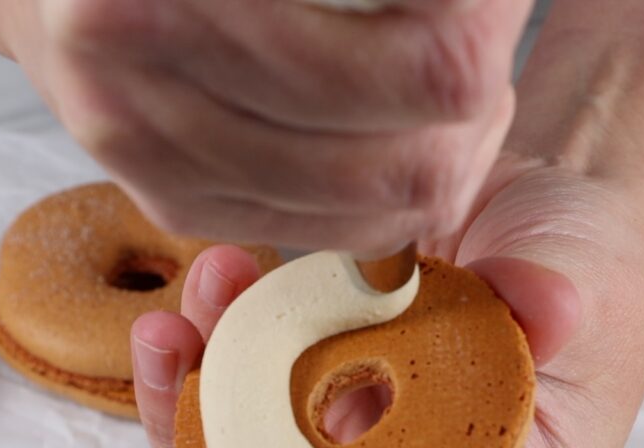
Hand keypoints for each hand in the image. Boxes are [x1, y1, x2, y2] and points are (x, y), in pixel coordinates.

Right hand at [0, 0, 531, 250]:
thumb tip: (482, 22)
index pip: (435, 65)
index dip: (490, 30)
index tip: (495, 6)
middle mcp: (148, 81)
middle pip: (415, 164)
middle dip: (475, 119)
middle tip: (481, 49)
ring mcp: (157, 159)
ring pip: (379, 213)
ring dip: (440, 159)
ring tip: (438, 94)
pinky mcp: (172, 200)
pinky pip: (325, 230)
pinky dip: (380, 196)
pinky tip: (380, 136)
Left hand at [118, 149, 643, 447]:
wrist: (539, 210)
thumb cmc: (586, 264)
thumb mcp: (587, 282)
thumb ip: (560, 306)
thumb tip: (547, 308)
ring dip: (183, 433)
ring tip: (167, 338)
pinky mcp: (310, 405)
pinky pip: (236, 415)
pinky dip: (200, 369)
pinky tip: (197, 300)